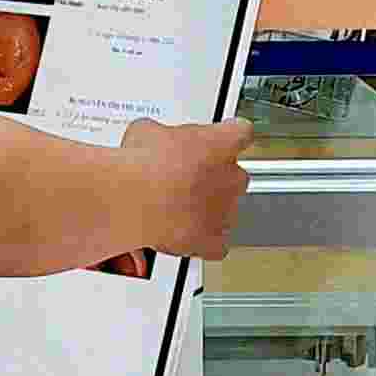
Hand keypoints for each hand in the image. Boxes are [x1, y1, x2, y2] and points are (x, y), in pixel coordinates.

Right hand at [122, 117, 254, 261]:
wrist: (134, 200)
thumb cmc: (142, 164)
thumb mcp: (147, 131)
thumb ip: (164, 135)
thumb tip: (153, 140)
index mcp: (222, 143)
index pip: (241, 132)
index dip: (228, 136)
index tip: (220, 139)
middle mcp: (232, 177)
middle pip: (235, 175)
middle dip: (214, 177)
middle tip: (186, 178)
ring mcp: (225, 210)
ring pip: (226, 209)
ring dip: (208, 208)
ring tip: (179, 208)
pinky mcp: (213, 240)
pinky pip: (218, 245)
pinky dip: (206, 243)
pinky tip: (188, 236)